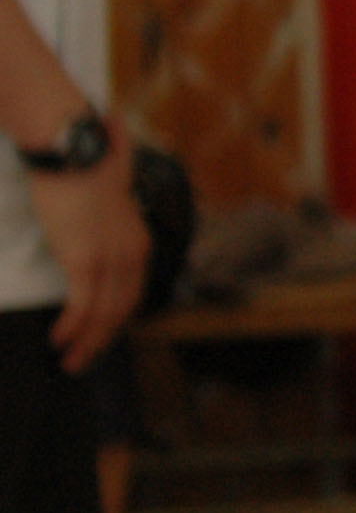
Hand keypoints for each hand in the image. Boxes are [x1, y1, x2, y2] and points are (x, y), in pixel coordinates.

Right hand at [27, 131, 148, 371]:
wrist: (76, 150)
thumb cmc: (86, 168)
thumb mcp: (109, 199)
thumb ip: (111, 214)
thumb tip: (101, 219)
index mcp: (139, 242)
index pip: (133, 292)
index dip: (118, 318)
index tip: (102, 335)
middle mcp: (133, 254)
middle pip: (123, 310)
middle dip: (104, 339)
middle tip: (85, 360)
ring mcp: (111, 259)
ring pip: (104, 315)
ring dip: (87, 342)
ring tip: (71, 362)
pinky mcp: (85, 260)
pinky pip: (83, 305)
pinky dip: (72, 327)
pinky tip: (58, 340)